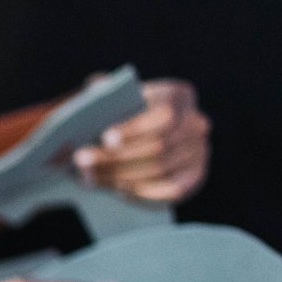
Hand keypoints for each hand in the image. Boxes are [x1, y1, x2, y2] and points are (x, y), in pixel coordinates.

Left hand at [72, 78, 208, 201]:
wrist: (141, 137)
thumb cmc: (122, 114)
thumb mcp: (116, 98)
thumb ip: (106, 93)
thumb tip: (94, 90)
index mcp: (180, 96)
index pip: (164, 113)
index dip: (135, 128)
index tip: (105, 139)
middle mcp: (196, 122)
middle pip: (159, 145)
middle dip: (115, 158)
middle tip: (82, 163)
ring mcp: (200, 151)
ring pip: (160, 169)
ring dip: (120, 176)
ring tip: (88, 177)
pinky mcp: (195, 176)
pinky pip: (171, 190)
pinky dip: (141, 192)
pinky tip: (115, 190)